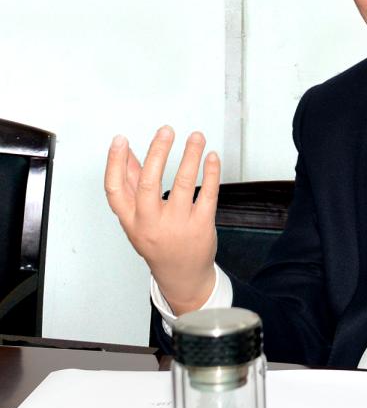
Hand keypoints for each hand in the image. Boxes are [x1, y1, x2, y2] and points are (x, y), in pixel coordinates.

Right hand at [104, 126, 219, 314]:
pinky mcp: (201, 226)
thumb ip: (132, 184)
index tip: (120, 140)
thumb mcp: (138, 217)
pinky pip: (207, 194)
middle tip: (166, 131)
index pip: (115, 190)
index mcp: (131, 220)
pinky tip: (211, 157)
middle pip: (149, 183)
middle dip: (157, 153)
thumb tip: (124, 154)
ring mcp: (177, 225)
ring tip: (196, 137)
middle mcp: (151, 223)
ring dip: (190, 156)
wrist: (181, 275)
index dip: (114, 163)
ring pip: (183, 184)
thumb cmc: (158, 242)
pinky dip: (211, 173)